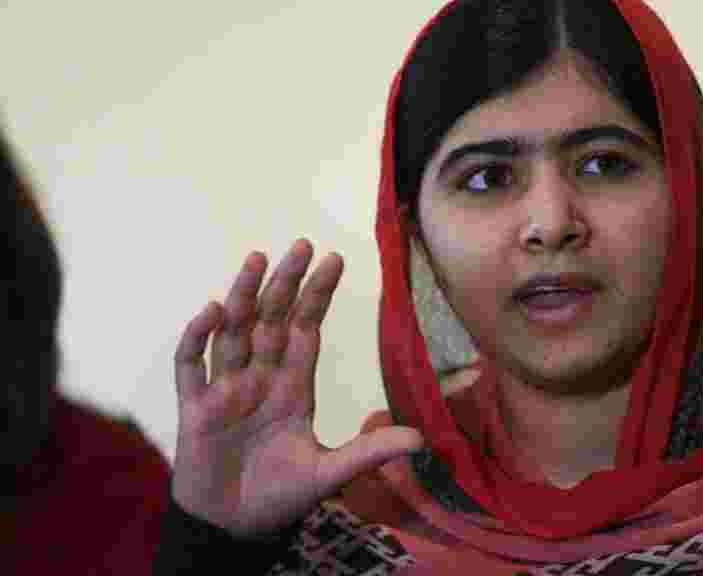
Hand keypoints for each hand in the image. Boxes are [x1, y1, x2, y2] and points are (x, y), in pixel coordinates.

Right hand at [171, 238, 422, 537]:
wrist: (235, 528)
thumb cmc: (281, 496)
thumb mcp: (330, 473)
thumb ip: (369, 452)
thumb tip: (422, 440)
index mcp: (293, 386)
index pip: (306, 328)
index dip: (318, 295)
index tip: (335, 259)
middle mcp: (260, 378)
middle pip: (272, 319)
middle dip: (285, 282)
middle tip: (302, 244)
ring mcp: (226, 390)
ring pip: (233, 331)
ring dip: (243, 295)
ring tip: (256, 259)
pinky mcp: (195, 409)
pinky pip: (191, 366)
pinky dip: (198, 338)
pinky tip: (212, 310)